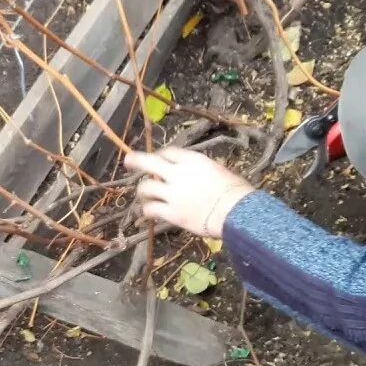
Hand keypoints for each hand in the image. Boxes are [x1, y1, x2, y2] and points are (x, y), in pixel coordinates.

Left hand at [123, 147, 254, 237]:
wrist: (237, 213)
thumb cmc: (235, 191)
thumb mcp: (218, 170)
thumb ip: (199, 170)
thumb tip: (192, 176)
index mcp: (193, 160)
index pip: (169, 152)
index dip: (162, 156)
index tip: (160, 160)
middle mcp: (178, 174)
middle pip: (148, 162)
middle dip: (135, 160)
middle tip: (128, 161)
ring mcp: (173, 194)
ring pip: (145, 187)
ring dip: (142, 191)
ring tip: (144, 195)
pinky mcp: (172, 213)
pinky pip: (151, 209)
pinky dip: (147, 210)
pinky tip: (148, 212)